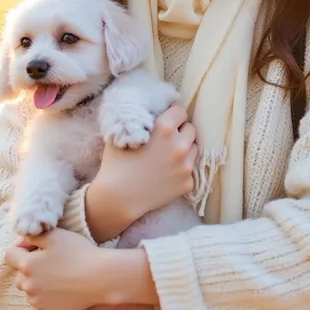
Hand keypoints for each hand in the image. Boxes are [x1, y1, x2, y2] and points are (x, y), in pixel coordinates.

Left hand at [4, 229, 109, 309]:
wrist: (100, 278)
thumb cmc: (79, 253)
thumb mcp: (56, 235)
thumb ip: (34, 236)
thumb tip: (22, 241)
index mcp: (27, 265)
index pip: (10, 255)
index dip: (21, 248)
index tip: (35, 247)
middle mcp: (28, 286)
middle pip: (19, 275)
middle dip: (30, 269)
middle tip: (52, 263)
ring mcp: (37, 302)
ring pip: (30, 291)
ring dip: (39, 284)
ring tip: (60, 277)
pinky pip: (40, 305)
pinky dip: (47, 299)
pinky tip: (63, 290)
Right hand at [86, 104, 197, 242]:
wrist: (118, 199)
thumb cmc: (116, 164)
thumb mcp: (125, 134)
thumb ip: (143, 120)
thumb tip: (154, 113)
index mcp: (165, 128)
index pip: (181, 111)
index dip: (172, 114)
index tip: (168, 119)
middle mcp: (179, 145)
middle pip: (190, 129)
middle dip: (181, 131)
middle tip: (167, 139)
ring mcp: (186, 165)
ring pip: (194, 148)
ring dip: (184, 149)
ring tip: (167, 157)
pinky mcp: (188, 183)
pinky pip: (189, 170)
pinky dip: (181, 170)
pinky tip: (166, 174)